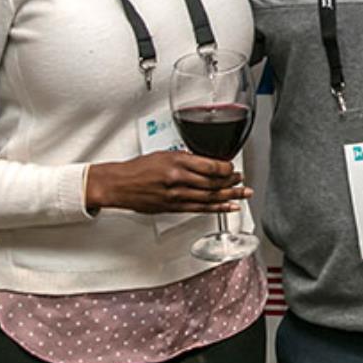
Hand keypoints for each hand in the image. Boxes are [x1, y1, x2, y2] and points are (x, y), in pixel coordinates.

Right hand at [85, 152, 249, 215]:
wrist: (119, 185)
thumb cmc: (139, 168)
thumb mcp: (165, 154)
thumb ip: (186, 159)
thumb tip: (206, 162)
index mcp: (177, 162)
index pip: (211, 166)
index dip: (227, 168)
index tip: (233, 168)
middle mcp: (179, 179)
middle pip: (213, 183)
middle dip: (232, 183)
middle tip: (242, 181)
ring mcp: (176, 195)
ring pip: (210, 197)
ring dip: (230, 196)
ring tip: (242, 195)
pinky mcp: (173, 207)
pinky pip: (200, 208)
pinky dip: (217, 208)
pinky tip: (228, 207)